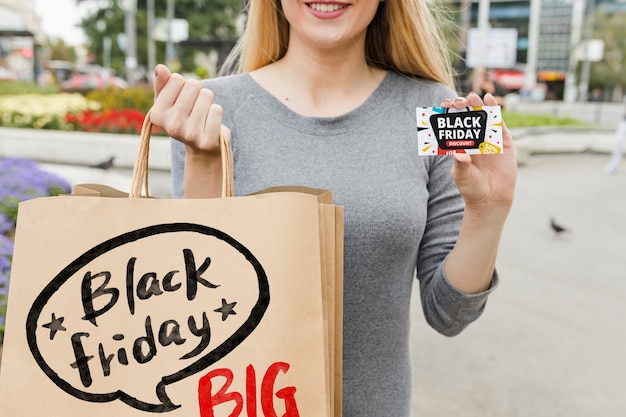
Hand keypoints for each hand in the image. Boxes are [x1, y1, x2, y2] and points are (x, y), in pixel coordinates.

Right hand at [150, 64, 222, 155]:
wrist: (201, 147)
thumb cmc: (184, 118)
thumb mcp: (169, 101)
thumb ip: (163, 83)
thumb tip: (160, 68)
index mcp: (158, 114)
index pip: (177, 78)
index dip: (183, 85)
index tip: (182, 99)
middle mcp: (171, 126)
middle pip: (193, 85)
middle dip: (198, 91)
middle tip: (195, 107)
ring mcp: (189, 134)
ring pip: (207, 95)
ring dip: (208, 101)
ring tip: (203, 114)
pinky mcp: (207, 141)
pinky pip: (217, 110)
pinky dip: (216, 112)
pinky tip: (210, 121)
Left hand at [440, 92, 516, 215]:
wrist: (491, 199)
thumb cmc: (472, 188)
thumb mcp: (462, 176)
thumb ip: (460, 165)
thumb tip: (458, 155)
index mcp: (460, 144)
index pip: (453, 125)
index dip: (449, 113)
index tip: (444, 105)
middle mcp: (473, 139)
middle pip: (467, 117)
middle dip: (462, 107)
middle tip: (458, 101)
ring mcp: (488, 139)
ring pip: (482, 116)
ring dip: (477, 105)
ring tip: (472, 97)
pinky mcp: (503, 141)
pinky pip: (498, 122)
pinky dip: (494, 110)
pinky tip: (489, 100)